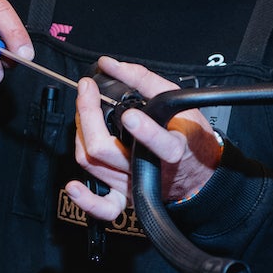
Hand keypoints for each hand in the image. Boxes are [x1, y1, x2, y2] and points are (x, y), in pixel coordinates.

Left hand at [64, 56, 223, 221]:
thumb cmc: (188, 134)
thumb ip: (144, 80)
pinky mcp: (127, 198)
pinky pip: (103, 208)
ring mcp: (135, 186)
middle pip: (108, 151)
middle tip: (86, 90)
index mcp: (173, 149)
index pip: (161, 145)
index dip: (145, 132)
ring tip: (83, 111)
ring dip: (81, 134)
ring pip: (95, 165)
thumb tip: (110, 65)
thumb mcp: (176, 99)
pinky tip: (73, 187)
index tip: (130, 115)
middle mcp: (150, 171)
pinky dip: (86, 201)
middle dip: (88, 117)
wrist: (199, 171)